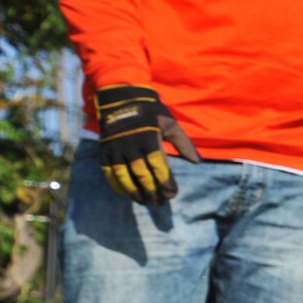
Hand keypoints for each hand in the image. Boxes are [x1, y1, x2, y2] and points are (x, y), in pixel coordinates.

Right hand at [95, 84, 201, 204]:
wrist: (121, 99)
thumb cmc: (151, 112)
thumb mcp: (170, 123)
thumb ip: (184, 143)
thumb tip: (198, 161)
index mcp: (150, 139)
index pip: (159, 167)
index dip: (166, 183)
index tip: (172, 194)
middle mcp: (132, 146)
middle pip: (143, 175)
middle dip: (152, 191)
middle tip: (160, 203)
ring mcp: (116, 149)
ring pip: (125, 177)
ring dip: (135, 192)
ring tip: (144, 201)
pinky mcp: (105, 150)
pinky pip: (109, 172)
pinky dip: (117, 184)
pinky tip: (126, 193)